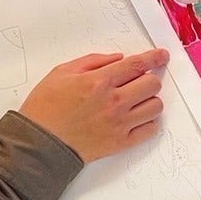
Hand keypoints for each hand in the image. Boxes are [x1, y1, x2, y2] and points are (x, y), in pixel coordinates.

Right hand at [18, 50, 168, 162]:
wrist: (39, 144)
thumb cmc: (45, 108)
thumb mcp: (62, 72)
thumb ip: (93, 61)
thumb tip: (118, 59)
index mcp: (100, 81)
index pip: (138, 65)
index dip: (154, 57)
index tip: (162, 56)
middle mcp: (114, 101)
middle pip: (152, 84)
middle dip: (149, 78)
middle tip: (139, 81)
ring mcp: (120, 123)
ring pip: (155, 106)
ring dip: (149, 100)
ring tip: (136, 101)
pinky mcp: (121, 142)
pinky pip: (150, 130)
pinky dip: (148, 122)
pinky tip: (136, 118)